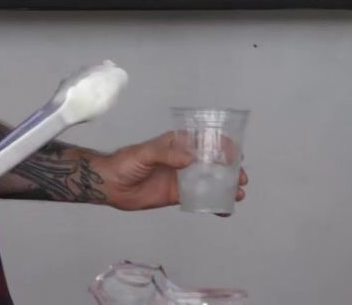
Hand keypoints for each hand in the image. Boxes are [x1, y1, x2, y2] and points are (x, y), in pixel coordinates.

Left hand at [93, 132, 247, 212]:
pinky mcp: (178, 195)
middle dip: (230, 168)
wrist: (110, 184)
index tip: (234, 155)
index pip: (205, 141)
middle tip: (241, 178)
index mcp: (178, 143)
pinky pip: (200, 199)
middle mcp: (184, 159)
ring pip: (210, 181)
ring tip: (239, 194)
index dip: (222, 146)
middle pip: (213, 162)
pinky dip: (214, 205)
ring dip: (227, 186)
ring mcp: (182, 178)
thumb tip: (190, 159)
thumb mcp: (145, 153)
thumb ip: (167, 154)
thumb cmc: (126, 162)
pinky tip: (225, 210)